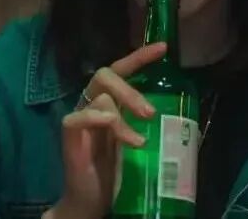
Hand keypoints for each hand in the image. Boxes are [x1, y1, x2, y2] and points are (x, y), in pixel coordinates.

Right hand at [46, 42, 166, 218]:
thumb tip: (177, 109)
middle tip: (149, 112)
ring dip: (122, 117)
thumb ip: (144, 122)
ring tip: (138, 141)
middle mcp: (93, 104)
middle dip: (130, 90)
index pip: (122, 69)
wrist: (92, 200)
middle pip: (106, 75)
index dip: (140, 56)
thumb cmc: (116, 170)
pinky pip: (77, 118)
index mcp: (110, 101)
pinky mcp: (70, 136)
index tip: (163, 48)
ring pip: (99, 97)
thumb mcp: (136, 139)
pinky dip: (97, 118)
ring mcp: (80, 118)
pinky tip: (111, 127)